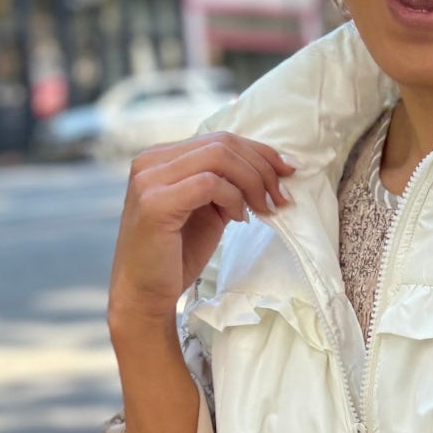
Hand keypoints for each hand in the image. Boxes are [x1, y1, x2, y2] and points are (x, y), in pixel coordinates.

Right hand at [108, 132, 294, 328]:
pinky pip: (208, 183)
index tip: (288, 171)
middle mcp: (150, 161)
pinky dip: (233, 198)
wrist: (144, 293)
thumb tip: (270, 171)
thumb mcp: (207, 211)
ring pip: (219, 157)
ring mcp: (149, 179)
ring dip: (252, 182)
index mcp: (161, 157)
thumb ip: (227, 186)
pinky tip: (239, 219)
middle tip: (282, 197)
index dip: (260, 152)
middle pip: (222, 143)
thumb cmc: (175, 255)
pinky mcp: (154, 202)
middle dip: (262, 168)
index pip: (219, 139)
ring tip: (264, 209)